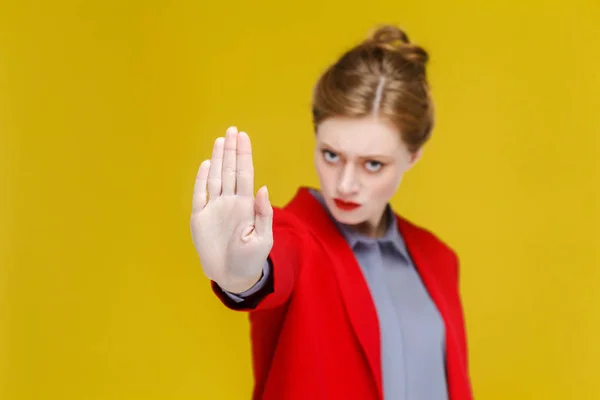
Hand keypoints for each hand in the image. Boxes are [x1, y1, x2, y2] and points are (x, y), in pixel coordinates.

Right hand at [191, 126, 273, 293]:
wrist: (233, 276)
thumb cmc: (251, 259)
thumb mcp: (262, 238)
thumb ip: (263, 214)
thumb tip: (263, 189)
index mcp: (246, 205)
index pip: (244, 174)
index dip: (243, 155)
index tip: (243, 137)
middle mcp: (230, 202)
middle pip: (230, 171)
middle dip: (231, 150)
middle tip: (232, 130)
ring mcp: (215, 208)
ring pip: (215, 178)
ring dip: (217, 159)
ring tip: (221, 140)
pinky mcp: (200, 218)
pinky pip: (200, 195)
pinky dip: (201, 179)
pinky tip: (206, 164)